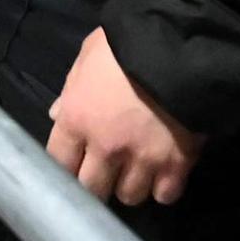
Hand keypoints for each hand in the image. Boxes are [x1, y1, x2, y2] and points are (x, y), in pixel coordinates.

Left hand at [46, 26, 197, 204]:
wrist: (182, 44)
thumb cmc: (127, 44)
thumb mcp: (89, 55)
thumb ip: (72, 89)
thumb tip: (57, 116)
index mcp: (76, 118)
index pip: (57, 164)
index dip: (66, 166)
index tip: (76, 164)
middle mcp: (105, 146)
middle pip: (92, 190)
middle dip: (98, 183)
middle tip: (108, 171)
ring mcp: (142, 158)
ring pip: (129, 196)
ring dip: (132, 184)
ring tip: (140, 170)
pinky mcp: (177, 163)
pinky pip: (165, 195)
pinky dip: (165, 188)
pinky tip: (165, 173)